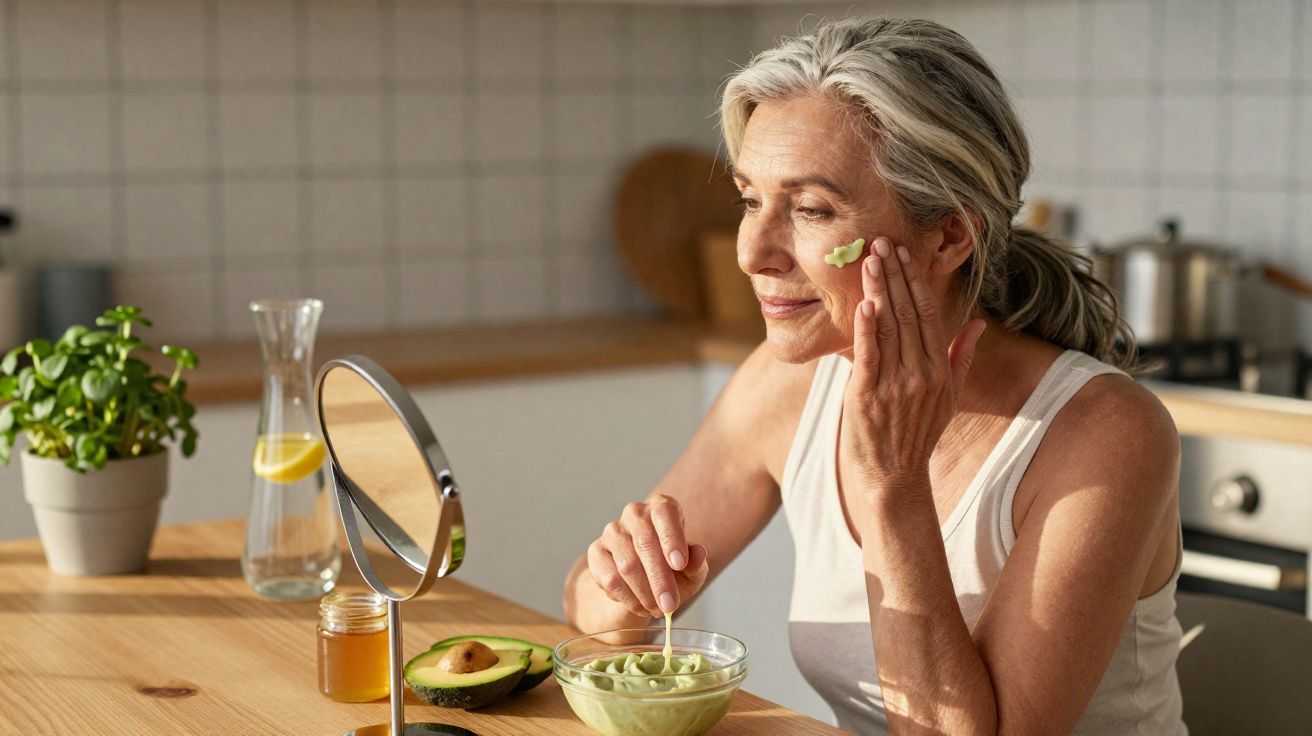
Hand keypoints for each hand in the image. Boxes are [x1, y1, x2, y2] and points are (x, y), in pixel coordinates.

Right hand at [587, 494, 709, 619]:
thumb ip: (696, 562)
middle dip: (659, 579)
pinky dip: (627, 598)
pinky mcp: (596, 551)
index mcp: (661, 507)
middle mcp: (635, 513)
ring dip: (644, 593)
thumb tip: (699, 553)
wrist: (644, 581)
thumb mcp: (691, 569)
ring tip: (657, 609)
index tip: (679, 564)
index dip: (672, 538)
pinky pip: (610, 578)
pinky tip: (640, 606)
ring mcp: (613, 531)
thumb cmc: (672, 569)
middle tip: (670, 604)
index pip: (664, 513)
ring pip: (627, 564)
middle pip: (645, 543)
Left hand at [842, 237, 986, 493]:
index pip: (929, 315)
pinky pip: (868, 356)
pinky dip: (866, 329)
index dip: (915, 282)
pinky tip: (863, 304)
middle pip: (908, 314)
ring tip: (868, 260)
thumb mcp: (948, 397)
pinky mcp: (867, 396)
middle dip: (894, 276)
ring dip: (877, 291)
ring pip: (888, 329)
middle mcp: (921, 374)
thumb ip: (962, 356)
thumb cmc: (917, 434)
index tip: (903, 254)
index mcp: (940, 370)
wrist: (894, 477)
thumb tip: (978, 322)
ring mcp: (895, 385)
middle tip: (881, 242)